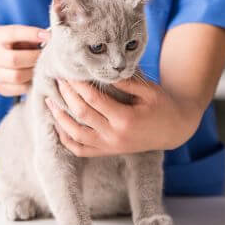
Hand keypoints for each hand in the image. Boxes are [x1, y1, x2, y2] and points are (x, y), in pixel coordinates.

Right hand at [0, 25, 49, 95]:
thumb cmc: (12, 43)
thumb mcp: (20, 35)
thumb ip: (34, 37)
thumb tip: (52, 41)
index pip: (14, 33)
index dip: (32, 34)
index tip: (48, 36)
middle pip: (14, 60)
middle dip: (35, 58)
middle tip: (47, 57)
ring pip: (17, 77)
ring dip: (34, 73)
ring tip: (42, 68)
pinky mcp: (0, 87)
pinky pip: (20, 89)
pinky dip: (31, 84)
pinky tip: (36, 77)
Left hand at [45, 78, 202, 156]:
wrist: (174, 130)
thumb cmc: (162, 106)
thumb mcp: (149, 90)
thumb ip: (125, 82)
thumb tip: (101, 72)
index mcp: (125, 119)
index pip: (93, 99)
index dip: (79, 85)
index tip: (70, 72)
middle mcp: (114, 136)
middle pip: (81, 114)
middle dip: (67, 96)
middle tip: (59, 80)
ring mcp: (109, 146)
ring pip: (76, 135)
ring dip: (60, 118)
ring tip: (50, 101)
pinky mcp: (107, 151)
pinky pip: (81, 150)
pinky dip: (66, 139)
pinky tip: (58, 125)